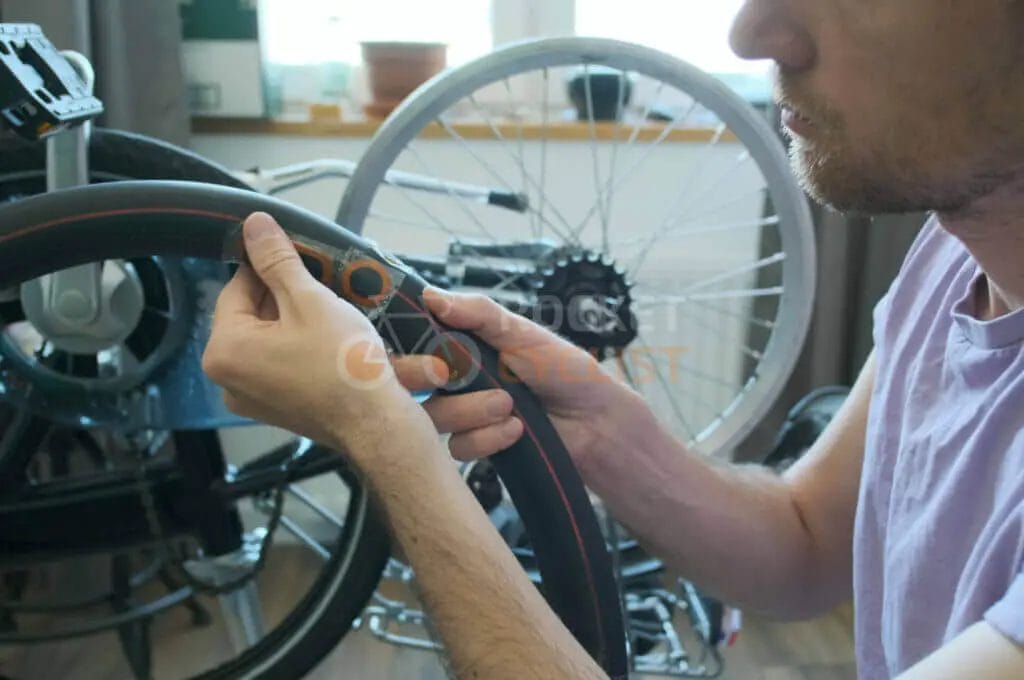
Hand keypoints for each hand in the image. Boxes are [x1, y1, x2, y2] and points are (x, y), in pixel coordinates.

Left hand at [202, 212, 445, 457]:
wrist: (377, 424)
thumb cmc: (343, 363)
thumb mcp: (310, 300)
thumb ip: (278, 260)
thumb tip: (254, 224)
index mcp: (224, 350)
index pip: (237, 288)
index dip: (270, 267)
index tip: (300, 256)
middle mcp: (228, 380)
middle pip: (252, 316)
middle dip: (285, 295)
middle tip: (323, 285)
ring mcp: (252, 399)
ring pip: (270, 340)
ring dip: (296, 320)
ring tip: (332, 311)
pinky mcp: (278, 410)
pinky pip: (282, 365)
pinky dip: (302, 348)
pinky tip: (331, 340)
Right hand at [393, 287, 648, 471]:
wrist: (596, 420)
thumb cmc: (563, 368)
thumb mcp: (521, 333)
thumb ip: (478, 313)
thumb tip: (430, 296)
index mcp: (463, 344)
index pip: (416, 343)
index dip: (412, 350)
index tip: (426, 353)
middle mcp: (457, 377)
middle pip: (417, 384)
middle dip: (441, 382)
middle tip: (463, 378)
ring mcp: (466, 412)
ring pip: (436, 416)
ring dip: (472, 412)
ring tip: (509, 406)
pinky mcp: (478, 444)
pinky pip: (458, 446)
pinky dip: (487, 438)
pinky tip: (516, 430)